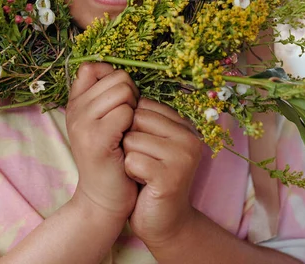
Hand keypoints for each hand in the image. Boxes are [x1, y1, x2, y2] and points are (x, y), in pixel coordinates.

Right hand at [66, 62, 138, 219]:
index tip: (120, 99)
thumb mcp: (102, 122)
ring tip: (128, 129)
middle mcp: (75, 109)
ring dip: (134, 108)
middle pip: (116, 76)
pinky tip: (128, 140)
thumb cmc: (112, 157)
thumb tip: (121, 72)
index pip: (92, 66)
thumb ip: (105, 96)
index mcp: (75, 102)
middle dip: (131, 94)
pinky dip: (134, 124)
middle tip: (129, 120)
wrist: (104, 198)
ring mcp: (82, 123)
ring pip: (123, 91)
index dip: (113, 76)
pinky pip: (126, 112)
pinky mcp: (96, 138)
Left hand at [123, 98, 201, 249]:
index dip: (132, 127)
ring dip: (129, 157)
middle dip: (129, 141)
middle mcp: (189, 136)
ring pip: (131, 139)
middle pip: (135, 119)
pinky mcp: (172, 176)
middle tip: (144, 162)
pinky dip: (130, 172)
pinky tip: (143, 183)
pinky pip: (132, 161)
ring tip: (144, 172)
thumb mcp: (147, 140)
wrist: (163, 221)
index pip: (142, 105)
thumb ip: (140, 115)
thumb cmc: (148, 175)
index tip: (145, 147)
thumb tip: (116, 83)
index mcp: (184, 123)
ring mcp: (183, 156)